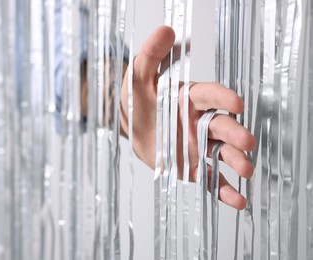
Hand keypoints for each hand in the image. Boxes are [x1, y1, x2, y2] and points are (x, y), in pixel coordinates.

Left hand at [120, 26, 255, 209]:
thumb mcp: (138, 75)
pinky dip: (224, 189)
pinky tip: (237, 200)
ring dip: (234, 160)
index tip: (237, 103)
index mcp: (189, 98)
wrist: (131, 124)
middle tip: (246, 142)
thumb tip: (164, 31)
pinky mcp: (192, 166)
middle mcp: (199, 121)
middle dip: (234, 133)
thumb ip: (150, 55)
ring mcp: (197, 145)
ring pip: (220, 152)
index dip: (223, 98)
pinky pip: (210, 177)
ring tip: (246, 170)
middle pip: (221, 126)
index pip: (210, 96)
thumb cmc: (137, 98)